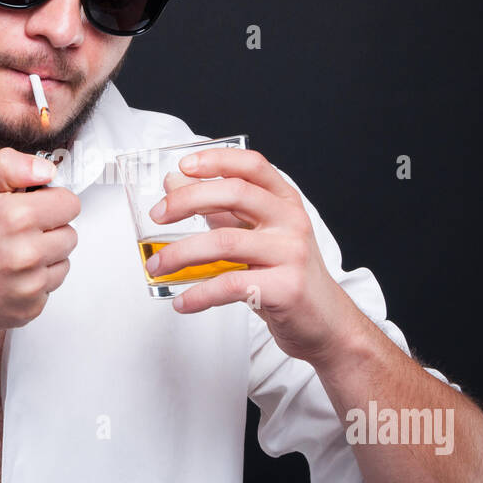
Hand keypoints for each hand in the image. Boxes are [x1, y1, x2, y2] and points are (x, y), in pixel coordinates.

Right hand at [0, 147, 79, 330]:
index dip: (53, 203)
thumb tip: (48, 170)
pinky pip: (49, 290)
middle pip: (70, 235)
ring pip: (63, 264)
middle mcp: (27, 253)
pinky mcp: (28, 309)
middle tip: (19, 233)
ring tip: (13, 255)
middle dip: (49, 231)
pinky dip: (34, 284)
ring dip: (45, 259)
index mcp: (18, 217)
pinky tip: (9, 277)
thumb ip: (12, 166)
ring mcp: (29, 286)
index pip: (70, 204)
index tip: (35, 208)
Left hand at [144, 148, 363, 366]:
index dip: (216, 160)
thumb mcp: (256, 235)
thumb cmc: (287, 275)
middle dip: (187, 200)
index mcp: (284, 202)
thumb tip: (175, 184)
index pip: (252, 166)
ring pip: (224, 242)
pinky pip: (231, 285)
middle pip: (234, 194)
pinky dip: (199, 294)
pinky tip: (183, 301)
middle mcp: (291, 221)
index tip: (184, 166)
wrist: (325, 322)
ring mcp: (291, 253)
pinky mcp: (286, 288)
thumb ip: (219, 209)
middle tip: (158, 215)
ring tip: (157, 266)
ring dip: (181, 254)